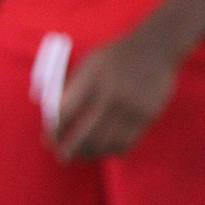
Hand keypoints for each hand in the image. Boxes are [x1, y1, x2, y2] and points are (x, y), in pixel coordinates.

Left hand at [51, 30, 179, 160]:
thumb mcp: (88, 63)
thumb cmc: (114, 56)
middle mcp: (109, 97)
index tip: (49, 138)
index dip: (54, 130)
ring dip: (90, 154)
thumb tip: (54, 115)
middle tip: (61, 156)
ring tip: (81, 155)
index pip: (64, 114)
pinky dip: (112, 150)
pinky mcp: (146, 117)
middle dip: (68, 150)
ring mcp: (130, 109)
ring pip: (105, 144)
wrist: (154, 48)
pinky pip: (126, 144)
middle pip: (83, 135)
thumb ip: (72, 87)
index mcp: (90, 80)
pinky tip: (104, 149)